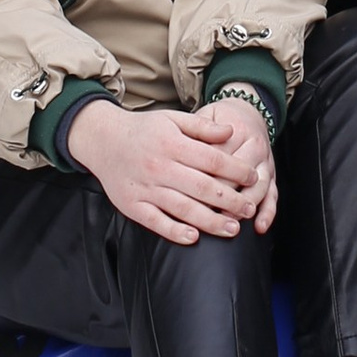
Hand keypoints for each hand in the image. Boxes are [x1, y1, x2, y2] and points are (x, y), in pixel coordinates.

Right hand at [71, 101, 268, 244]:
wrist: (103, 140)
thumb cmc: (143, 129)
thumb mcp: (172, 119)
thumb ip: (202, 126)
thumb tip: (231, 131)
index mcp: (172, 144)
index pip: (212, 159)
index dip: (236, 169)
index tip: (253, 177)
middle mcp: (160, 167)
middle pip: (202, 187)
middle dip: (230, 200)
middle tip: (250, 209)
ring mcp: (146, 189)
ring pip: (183, 208)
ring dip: (210, 221)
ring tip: (232, 229)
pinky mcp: (132, 206)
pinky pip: (156, 222)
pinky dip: (175, 232)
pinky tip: (194, 238)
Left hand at [196, 98, 279, 234]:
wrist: (248, 109)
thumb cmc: (221, 118)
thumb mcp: (207, 115)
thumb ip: (197, 130)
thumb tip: (185, 150)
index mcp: (237, 131)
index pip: (219, 158)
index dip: (203, 176)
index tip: (187, 193)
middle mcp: (255, 146)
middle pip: (238, 176)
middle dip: (222, 196)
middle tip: (204, 213)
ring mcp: (266, 162)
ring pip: (258, 187)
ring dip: (244, 207)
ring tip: (229, 222)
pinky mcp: (272, 174)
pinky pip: (274, 195)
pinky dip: (268, 213)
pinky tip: (259, 227)